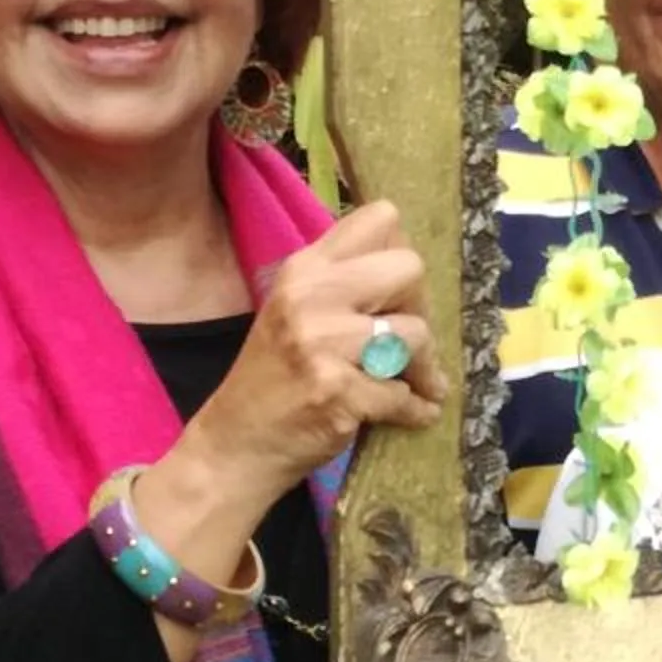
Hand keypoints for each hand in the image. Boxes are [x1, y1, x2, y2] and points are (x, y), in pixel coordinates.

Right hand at [185, 199, 447, 494]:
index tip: (398, 291)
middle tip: (408, 340)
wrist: (236, 443)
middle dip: (421, 308)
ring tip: (415, 384)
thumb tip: (412, 270)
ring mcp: (321, 343)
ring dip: (425, 368)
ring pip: (416, 333)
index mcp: (305, 268)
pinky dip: (415, 410)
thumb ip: (345, 282)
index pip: (380, 218)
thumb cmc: (276, 376)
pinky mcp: (337, 391)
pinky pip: (404, 394)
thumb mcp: (297, 310)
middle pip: (410, 267)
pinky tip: (409, 413)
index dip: (402, 252)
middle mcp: (311, 295)